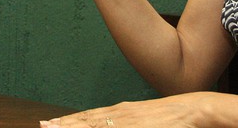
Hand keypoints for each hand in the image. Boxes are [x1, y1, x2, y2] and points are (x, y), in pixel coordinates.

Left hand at [40, 93, 209, 127]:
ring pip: (93, 124)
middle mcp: (120, 114)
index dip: (70, 121)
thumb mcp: (147, 122)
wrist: (193, 110)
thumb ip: (132, 124)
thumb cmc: (174, 119)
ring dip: (73, 126)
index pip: (90, 117)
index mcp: (122, 113)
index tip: (52, 123)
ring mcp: (126, 120)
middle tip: (43, 125)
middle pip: (86, 120)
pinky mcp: (135, 126)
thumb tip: (119, 124)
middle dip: (64, 125)